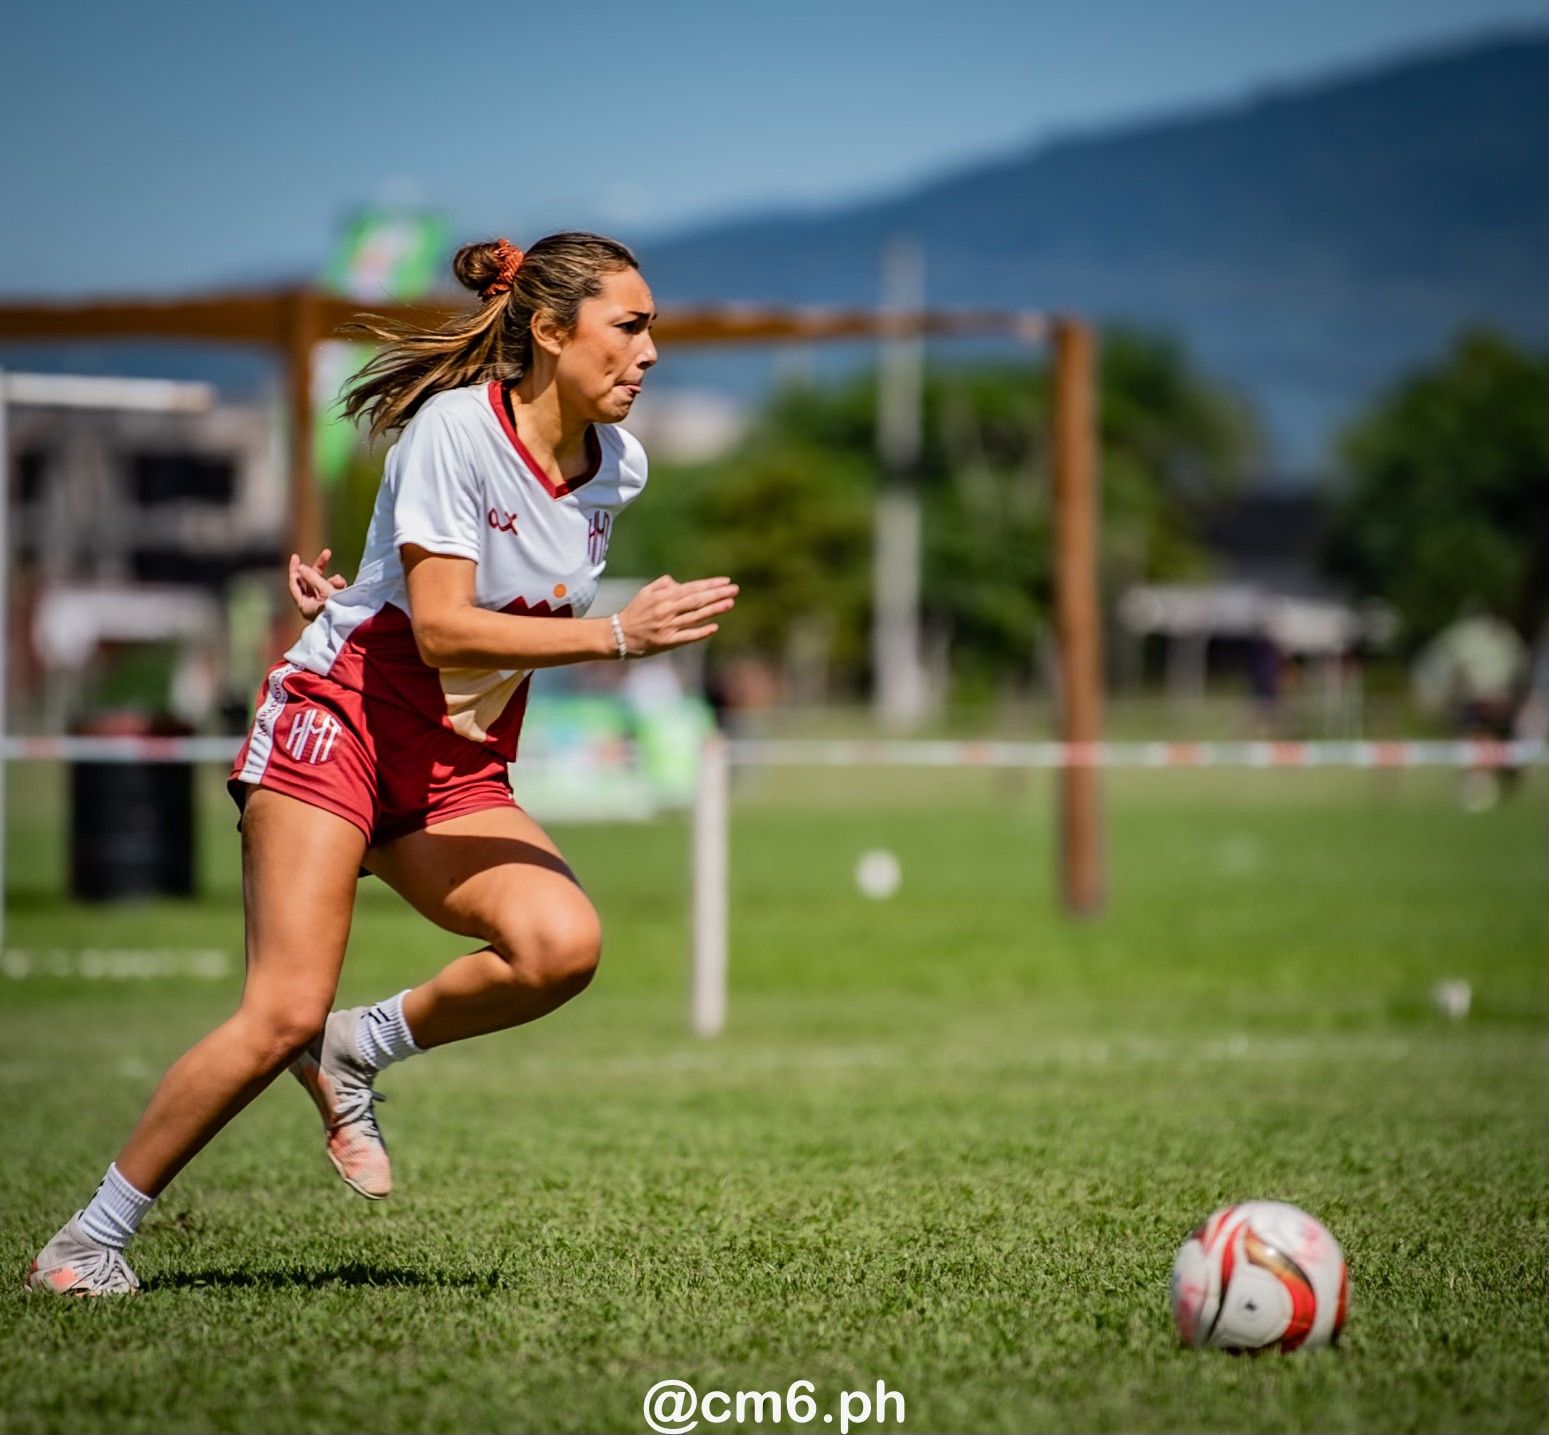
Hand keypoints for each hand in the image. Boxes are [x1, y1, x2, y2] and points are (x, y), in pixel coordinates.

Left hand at [288, 548, 347, 620]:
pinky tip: (343, 586)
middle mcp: (312, 605)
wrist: (356, 625)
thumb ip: (313, 578)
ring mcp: (323, 604)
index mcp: (305, 605)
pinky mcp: (335, 603)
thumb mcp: (325, 591)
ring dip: (333, 579)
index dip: (295, 570)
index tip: (296, 556)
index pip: (295, 584)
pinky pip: (334, 589)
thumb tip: (302, 568)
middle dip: (320, 568)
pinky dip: (338, 585)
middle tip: (327, 553)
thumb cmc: (339, 610)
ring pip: (324, 584)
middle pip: (311, 581)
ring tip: (340, 582)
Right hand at [616, 575, 737, 655]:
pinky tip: (715, 627)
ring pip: (695, 616)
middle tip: (735, 589)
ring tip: (730, 603)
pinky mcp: (667, 642)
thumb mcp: (645, 593)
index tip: (726, 581)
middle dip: (717, 594)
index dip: (709, 585)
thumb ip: (663, 585)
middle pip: (696, 600)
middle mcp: (666, 610)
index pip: (691, 588)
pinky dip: (701, 632)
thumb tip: (679, 584)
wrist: (617, 635)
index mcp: (662, 597)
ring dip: (714, 609)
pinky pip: (687, 636)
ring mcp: (667, 626)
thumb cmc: (634, 612)